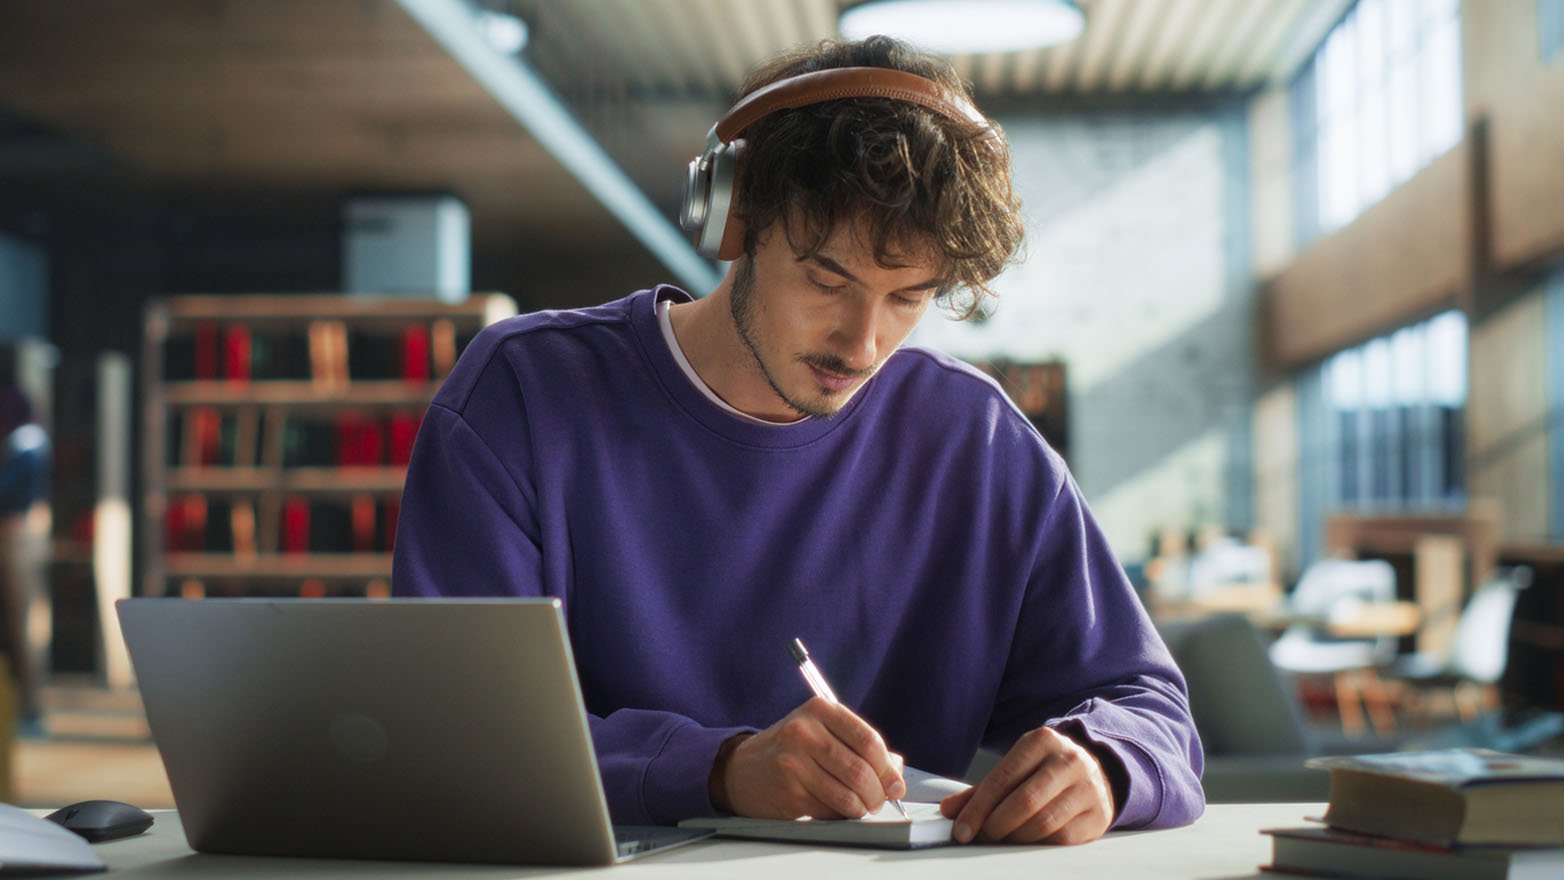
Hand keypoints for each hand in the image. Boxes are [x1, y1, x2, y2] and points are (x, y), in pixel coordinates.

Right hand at [714, 697, 905, 818]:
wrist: (743, 768)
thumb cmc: (791, 749)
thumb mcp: (822, 733)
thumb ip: (860, 747)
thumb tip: (896, 772)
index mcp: (819, 709)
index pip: (868, 740)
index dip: (887, 768)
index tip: (895, 783)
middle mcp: (804, 731)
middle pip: (860, 769)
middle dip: (877, 792)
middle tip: (879, 800)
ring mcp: (793, 761)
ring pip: (847, 794)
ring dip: (861, 807)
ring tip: (861, 807)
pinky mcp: (788, 790)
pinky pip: (829, 810)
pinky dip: (840, 815)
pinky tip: (836, 809)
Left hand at [939, 726, 1113, 844]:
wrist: (1097, 771)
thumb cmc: (1046, 771)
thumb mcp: (1017, 768)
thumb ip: (982, 790)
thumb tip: (949, 810)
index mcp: (1042, 741)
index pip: (1003, 778)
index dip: (978, 808)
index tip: (961, 829)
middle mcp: (1068, 760)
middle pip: (1024, 801)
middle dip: (995, 825)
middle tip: (981, 836)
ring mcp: (1087, 787)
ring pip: (1043, 823)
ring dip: (1015, 838)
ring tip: (1002, 839)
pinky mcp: (1098, 815)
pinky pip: (1062, 838)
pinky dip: (1038, 845)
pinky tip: (1026, 842)